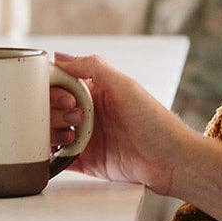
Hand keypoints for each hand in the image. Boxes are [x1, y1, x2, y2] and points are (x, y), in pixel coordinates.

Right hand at [50, 53, 189, 195]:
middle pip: (52, 110)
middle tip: (74, 118)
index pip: (61, 85)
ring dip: (52, 134)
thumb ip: (93, 67)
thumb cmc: (155, 120)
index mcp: (95, 93)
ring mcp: (87, 139)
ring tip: (70, 136)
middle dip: (54, 112)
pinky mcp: (88, 162)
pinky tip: (52, 155)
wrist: (171, 159)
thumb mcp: (125, 85)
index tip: (62, 96)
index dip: (54, 89)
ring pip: (51, 134)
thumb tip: (60, 58)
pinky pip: (60, 160)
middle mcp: (88, 114)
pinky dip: (50, 158)